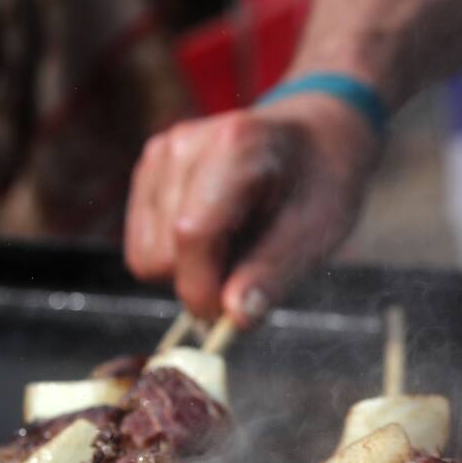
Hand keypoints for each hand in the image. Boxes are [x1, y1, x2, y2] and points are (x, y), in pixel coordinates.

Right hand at [124, 93, 381, 326]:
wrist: (312, 143)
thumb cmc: (319, 188)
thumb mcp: (314, 235)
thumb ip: (272, 276)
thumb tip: (234, 319)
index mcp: (234, 147)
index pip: (191, 234)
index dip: (203, 290)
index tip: (229, 316)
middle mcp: (184, 144)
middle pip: (161, 255)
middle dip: (201, 280)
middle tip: (247, 269)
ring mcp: (160, 155)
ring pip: (145, 256)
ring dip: (188, 268)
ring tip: (235, 245)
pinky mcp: (148, 171)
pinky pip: (142, 245)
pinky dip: (175, 255)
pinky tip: (215, 234)